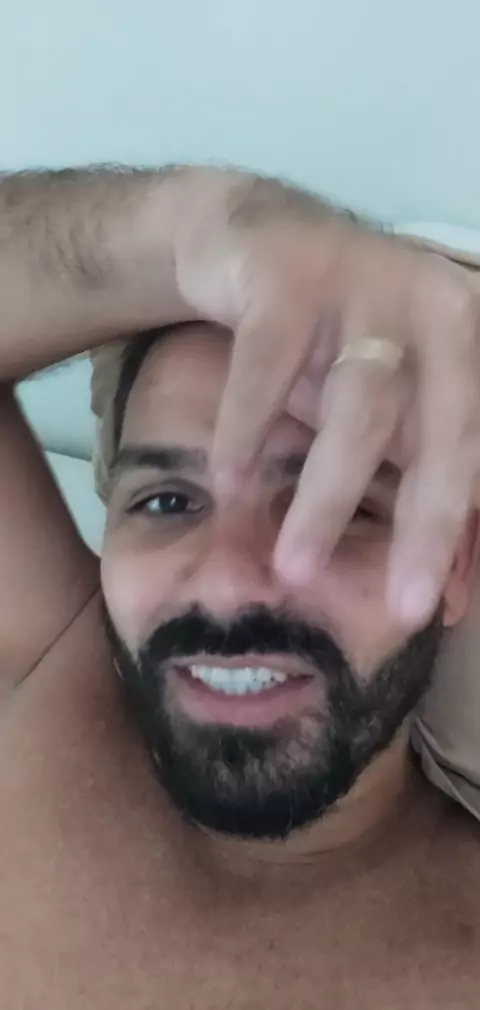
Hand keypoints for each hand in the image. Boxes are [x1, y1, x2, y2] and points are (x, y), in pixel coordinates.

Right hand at [175, 172, 479, 626]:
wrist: (255, 239)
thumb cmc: (334, 341)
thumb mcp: (390, 412)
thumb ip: (422, 488)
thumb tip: (448, 595)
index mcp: (473, 348)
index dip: (463, 534)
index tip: (434, 608)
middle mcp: (438, 309)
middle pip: (444, 436)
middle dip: (426, 529)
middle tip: (401, 609)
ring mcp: (367, 286)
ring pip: (358, 410)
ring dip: (325, 498)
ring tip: (290, 569)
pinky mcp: (293, 275)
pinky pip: (268, 369)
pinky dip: (246, 433)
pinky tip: (229, 486)